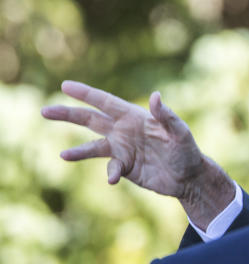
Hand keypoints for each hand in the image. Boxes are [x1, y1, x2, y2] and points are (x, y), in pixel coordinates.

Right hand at [43, 81, 234, 228]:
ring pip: (93, 146)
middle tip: (45, 111)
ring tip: (63, 155)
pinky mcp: (124, 167)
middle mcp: (123, 131)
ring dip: (78, 151)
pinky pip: (111, 168)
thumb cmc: (187, 151)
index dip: (85, 93)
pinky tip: (112, 178)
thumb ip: (166, 116)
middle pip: (90, 120)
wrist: (189, 178)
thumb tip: (156, 96)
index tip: (65, 86)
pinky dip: (109, 173)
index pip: (105, 102)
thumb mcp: (179, 132)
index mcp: (134, 116)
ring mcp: (122, 149)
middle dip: (68, 114)